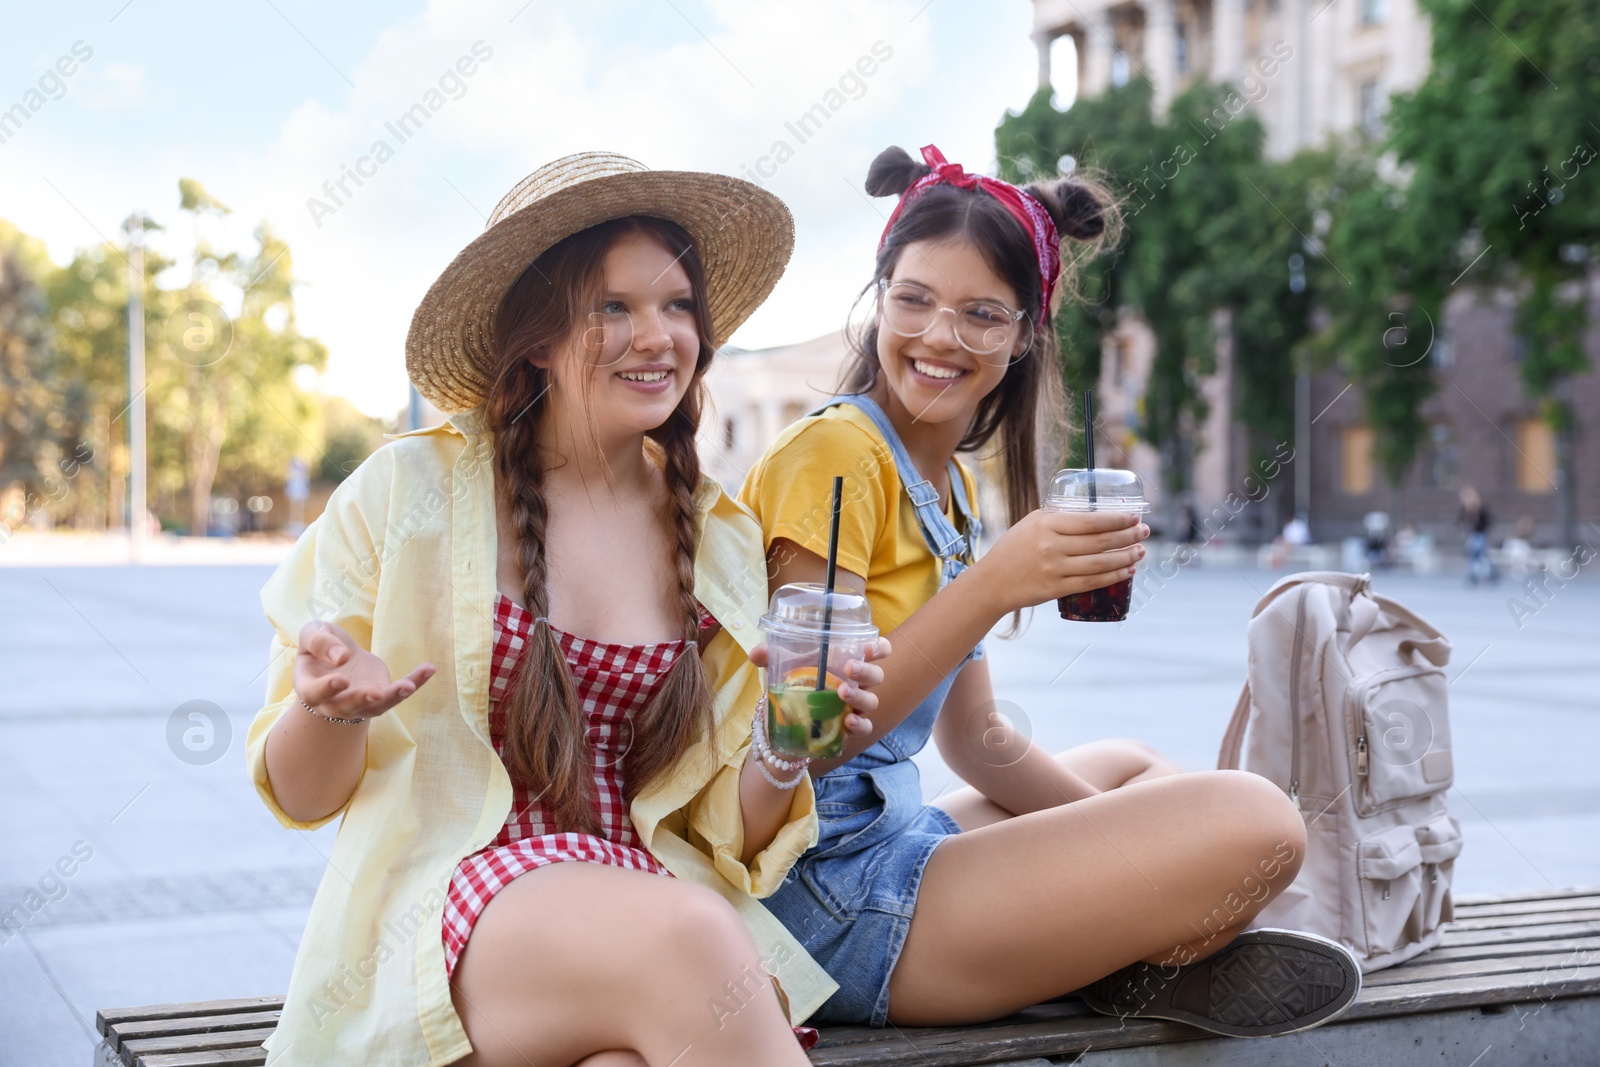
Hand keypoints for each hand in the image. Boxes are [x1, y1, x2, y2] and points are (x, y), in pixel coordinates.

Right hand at [294, 620, 435, 721]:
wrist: (337, 658)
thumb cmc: (320, 646)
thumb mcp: (312, 633)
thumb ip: (318, 641)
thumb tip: (341, 657)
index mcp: (309, 688)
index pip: (315, 694)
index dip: (327, 688)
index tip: (341, 679)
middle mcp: (334, 703)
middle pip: (347, 707)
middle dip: (361, 699)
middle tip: (375, 693)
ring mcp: (360, 704)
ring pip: (377, 706)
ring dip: (393, 696)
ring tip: (408, 686)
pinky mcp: (382, 696)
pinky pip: (399, 693)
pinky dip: (415, 682)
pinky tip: (429, 669)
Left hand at [748, 637, 891, 738]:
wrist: (787, 717)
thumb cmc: (797, 680)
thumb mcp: (784, 665)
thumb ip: (771, 655)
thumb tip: (755, 653)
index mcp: (848, 660)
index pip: (876, 650)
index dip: (879, 647)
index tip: (868, 647)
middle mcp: (857, 682)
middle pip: (876, 675)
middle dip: (866, 671)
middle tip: (849, 668)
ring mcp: (855, 706)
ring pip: (871, 701)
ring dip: (860, 696)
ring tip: (842, 692)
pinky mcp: (849, 728)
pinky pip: (864, 727)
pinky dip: (859, 725)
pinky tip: (848, 722)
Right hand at [975, 510, 1148, 615]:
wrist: (992, 581)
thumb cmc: (1013, 548)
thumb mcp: (1031, 523)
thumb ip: (1058, 517)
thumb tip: (1091, 512)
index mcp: (1047, 524)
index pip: (1091, 521)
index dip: (1117, 520)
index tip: (1133, 517)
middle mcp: (1052, 546)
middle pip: (1100, 541)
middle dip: (1128, 536)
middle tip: (1144, 532)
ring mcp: (1055, 569)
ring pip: (1100, 564)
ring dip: (1126, 557)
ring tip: (1140, 552)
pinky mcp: (1056, 589)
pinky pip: (1092, 583)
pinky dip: (1113, 577)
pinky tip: (1127, 572)